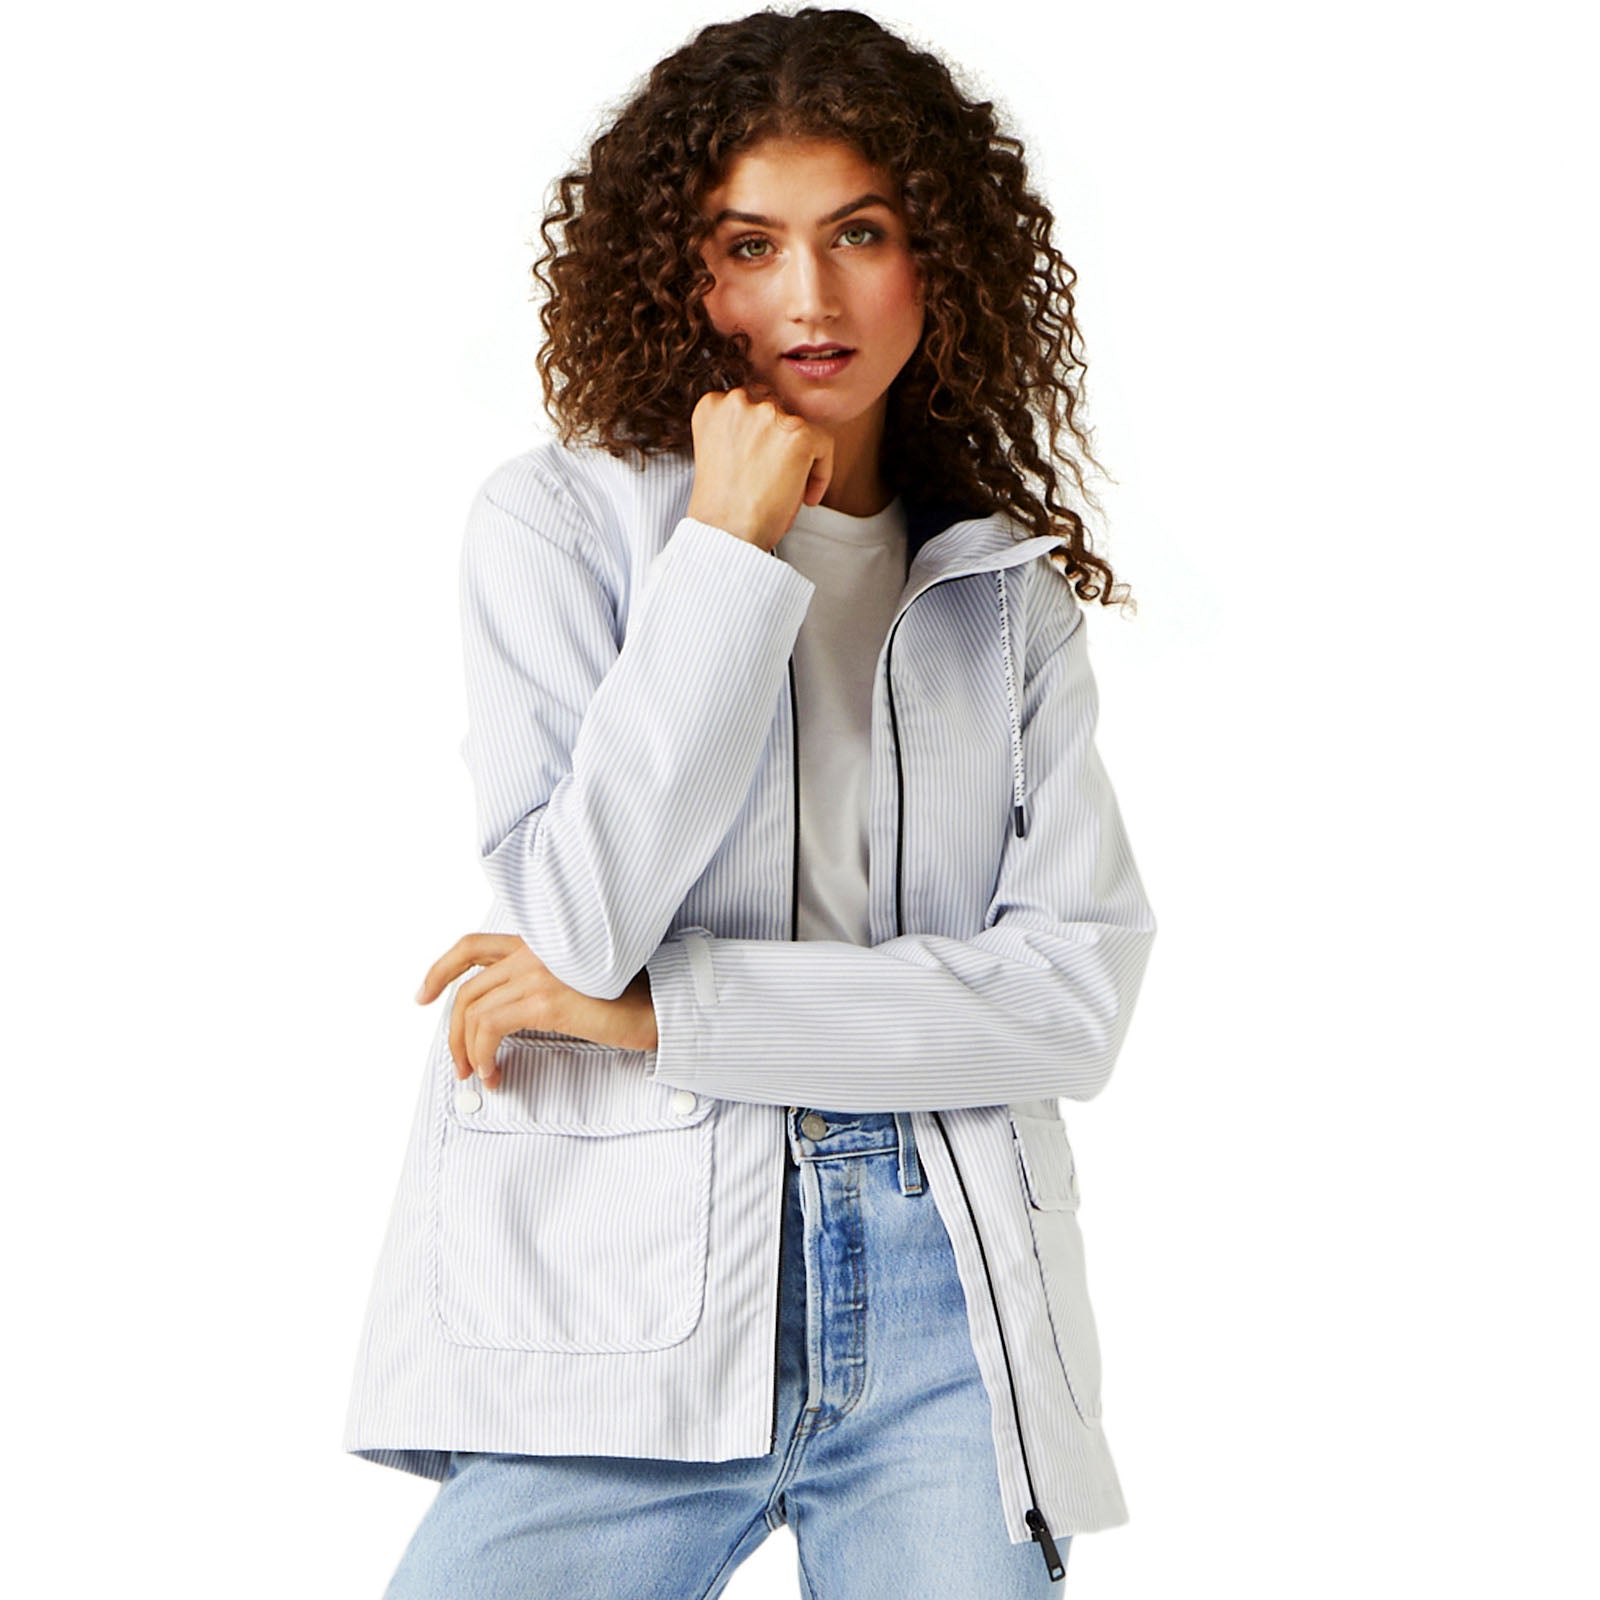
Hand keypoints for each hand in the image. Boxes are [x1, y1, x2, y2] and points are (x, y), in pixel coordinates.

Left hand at [415, 934, 658, 1090]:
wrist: (659, 1006)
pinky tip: (496, 1071)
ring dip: (467, 1050)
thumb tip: (499, 1020)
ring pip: (473, 1011)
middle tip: (457, 1062)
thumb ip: (536, 985)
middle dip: (453, 1032)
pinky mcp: (545, 1000)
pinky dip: (484, 1054)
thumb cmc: (625, 1000)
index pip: (472, 946)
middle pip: (467, 989)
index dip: (440, 969)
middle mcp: (534, 951)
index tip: (423, 995)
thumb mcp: (573, 984)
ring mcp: (538, 972)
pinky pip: (491, 1028)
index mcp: (538, 944)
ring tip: (479, 1074)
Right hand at [685, 385, 834, 550]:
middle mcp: (738, 402)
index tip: (760, 461)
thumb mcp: (718, 455)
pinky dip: (821, 472)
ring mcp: (769, 415)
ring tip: (786, 490)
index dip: (759, 436)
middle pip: (774, 413)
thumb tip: (771, 435)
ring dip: (798, 458)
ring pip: (798, 428)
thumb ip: (738, 434)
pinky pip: (823, 444)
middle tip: (775, 478)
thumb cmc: (720, 508)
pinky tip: (805, 496)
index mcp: (712, 406)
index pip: (748, 405)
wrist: (726, 533)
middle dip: (778, 444)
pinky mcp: (798, 432)